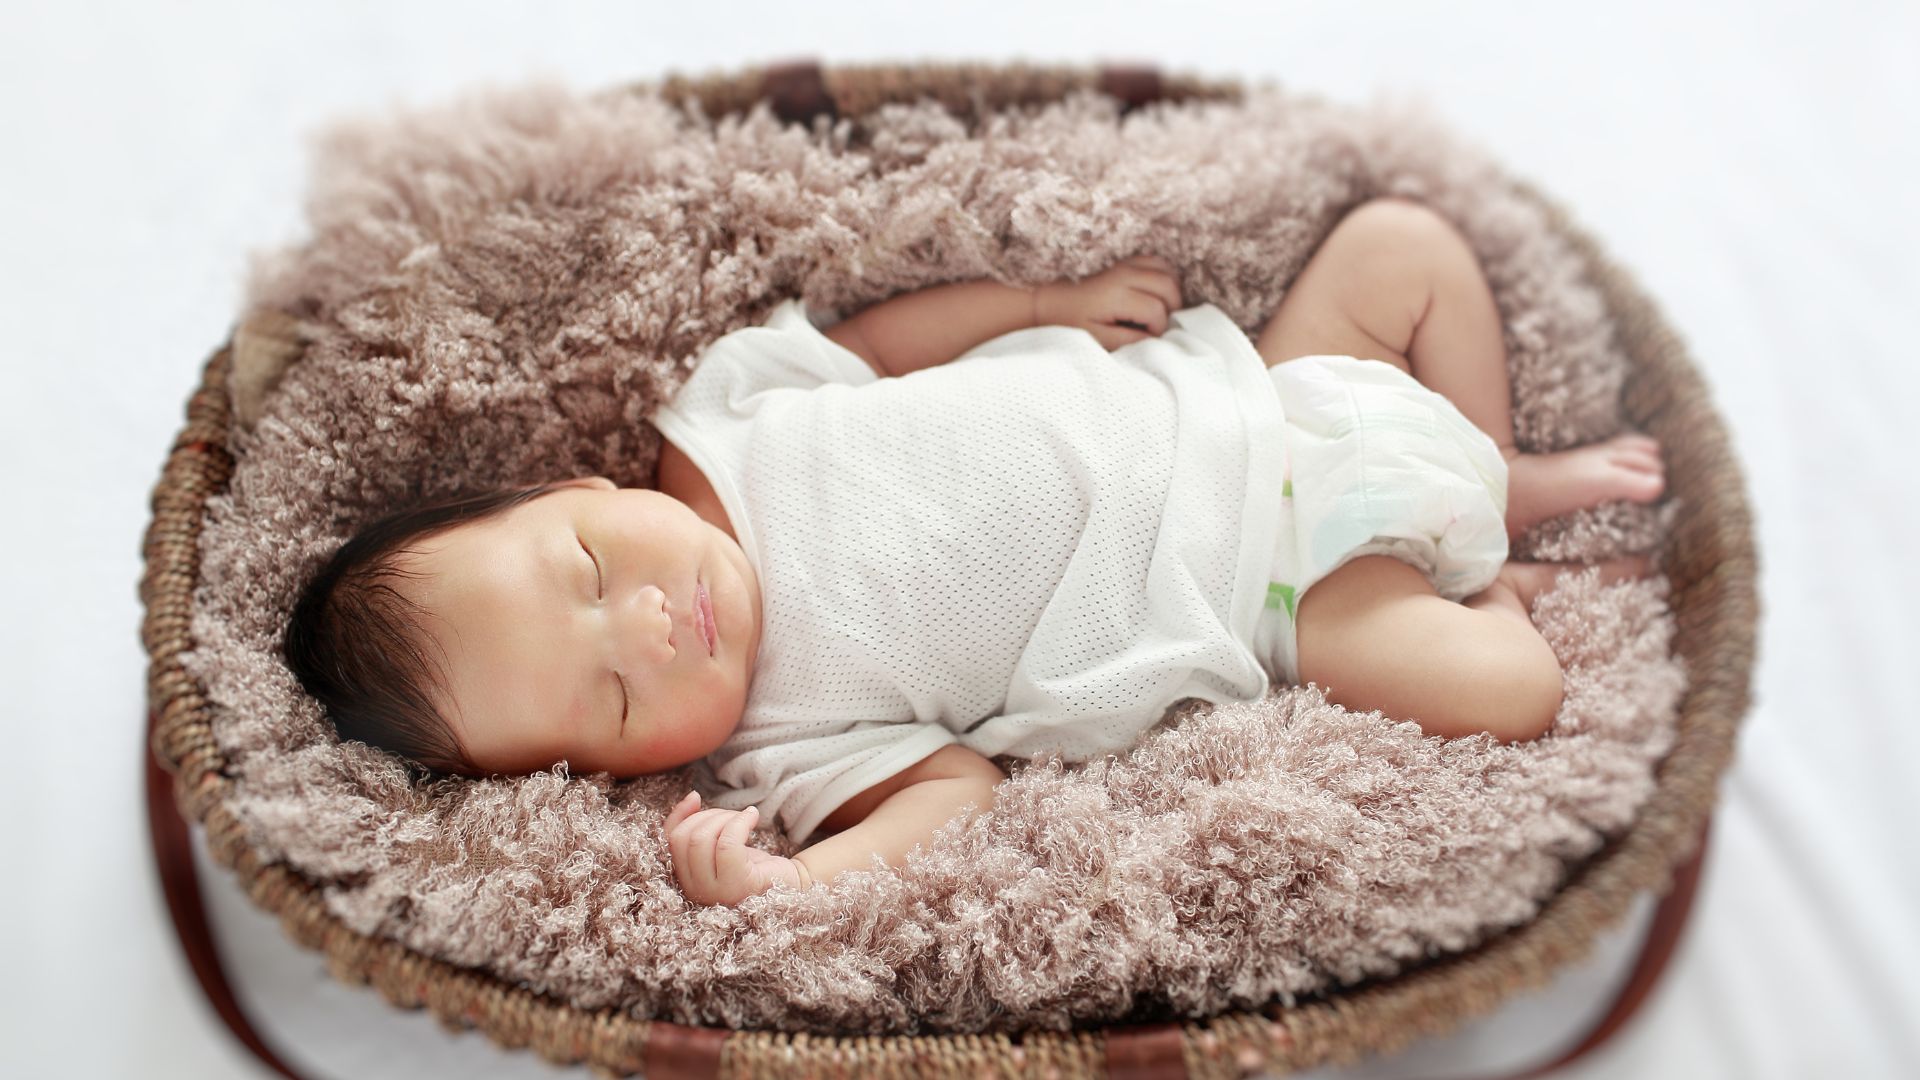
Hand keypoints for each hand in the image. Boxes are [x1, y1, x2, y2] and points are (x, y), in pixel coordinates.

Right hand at [663, 791, 807, 906]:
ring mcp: (715, 892)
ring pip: (702, 839)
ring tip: (744, 818)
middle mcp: (695, 891)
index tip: (696, 798)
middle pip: (684, 838)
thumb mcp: (718, 844)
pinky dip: (740, 822)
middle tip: (733, 816)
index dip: (680, 815)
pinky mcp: (738, 885)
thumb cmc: (752, 864)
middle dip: (708, 816)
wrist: (789, 882)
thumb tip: (691, 797)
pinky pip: (727, 844)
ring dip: (724, 818)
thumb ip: (698, 828)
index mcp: (686, 881)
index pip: (670, 842)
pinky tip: (753, 816)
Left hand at [1035, 255, 1182, 349]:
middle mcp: (1124, 274)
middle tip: (1158, 326)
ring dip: (1170, 292)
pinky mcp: (1125, 261)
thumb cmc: (1068, 323)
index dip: (1158, 329)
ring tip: (1158, 311)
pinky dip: (1163, 278)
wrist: (1046, 301)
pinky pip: (1157, 263)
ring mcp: (1125, 264)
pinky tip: (1153, 295)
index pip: (1156, 311)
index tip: (1146, 339)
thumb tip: (1155, 339)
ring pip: (1167, 271)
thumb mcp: (1095, 339)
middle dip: (1171, 309)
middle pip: (1168, 286)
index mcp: (1116, 295)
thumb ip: (1127, 340)